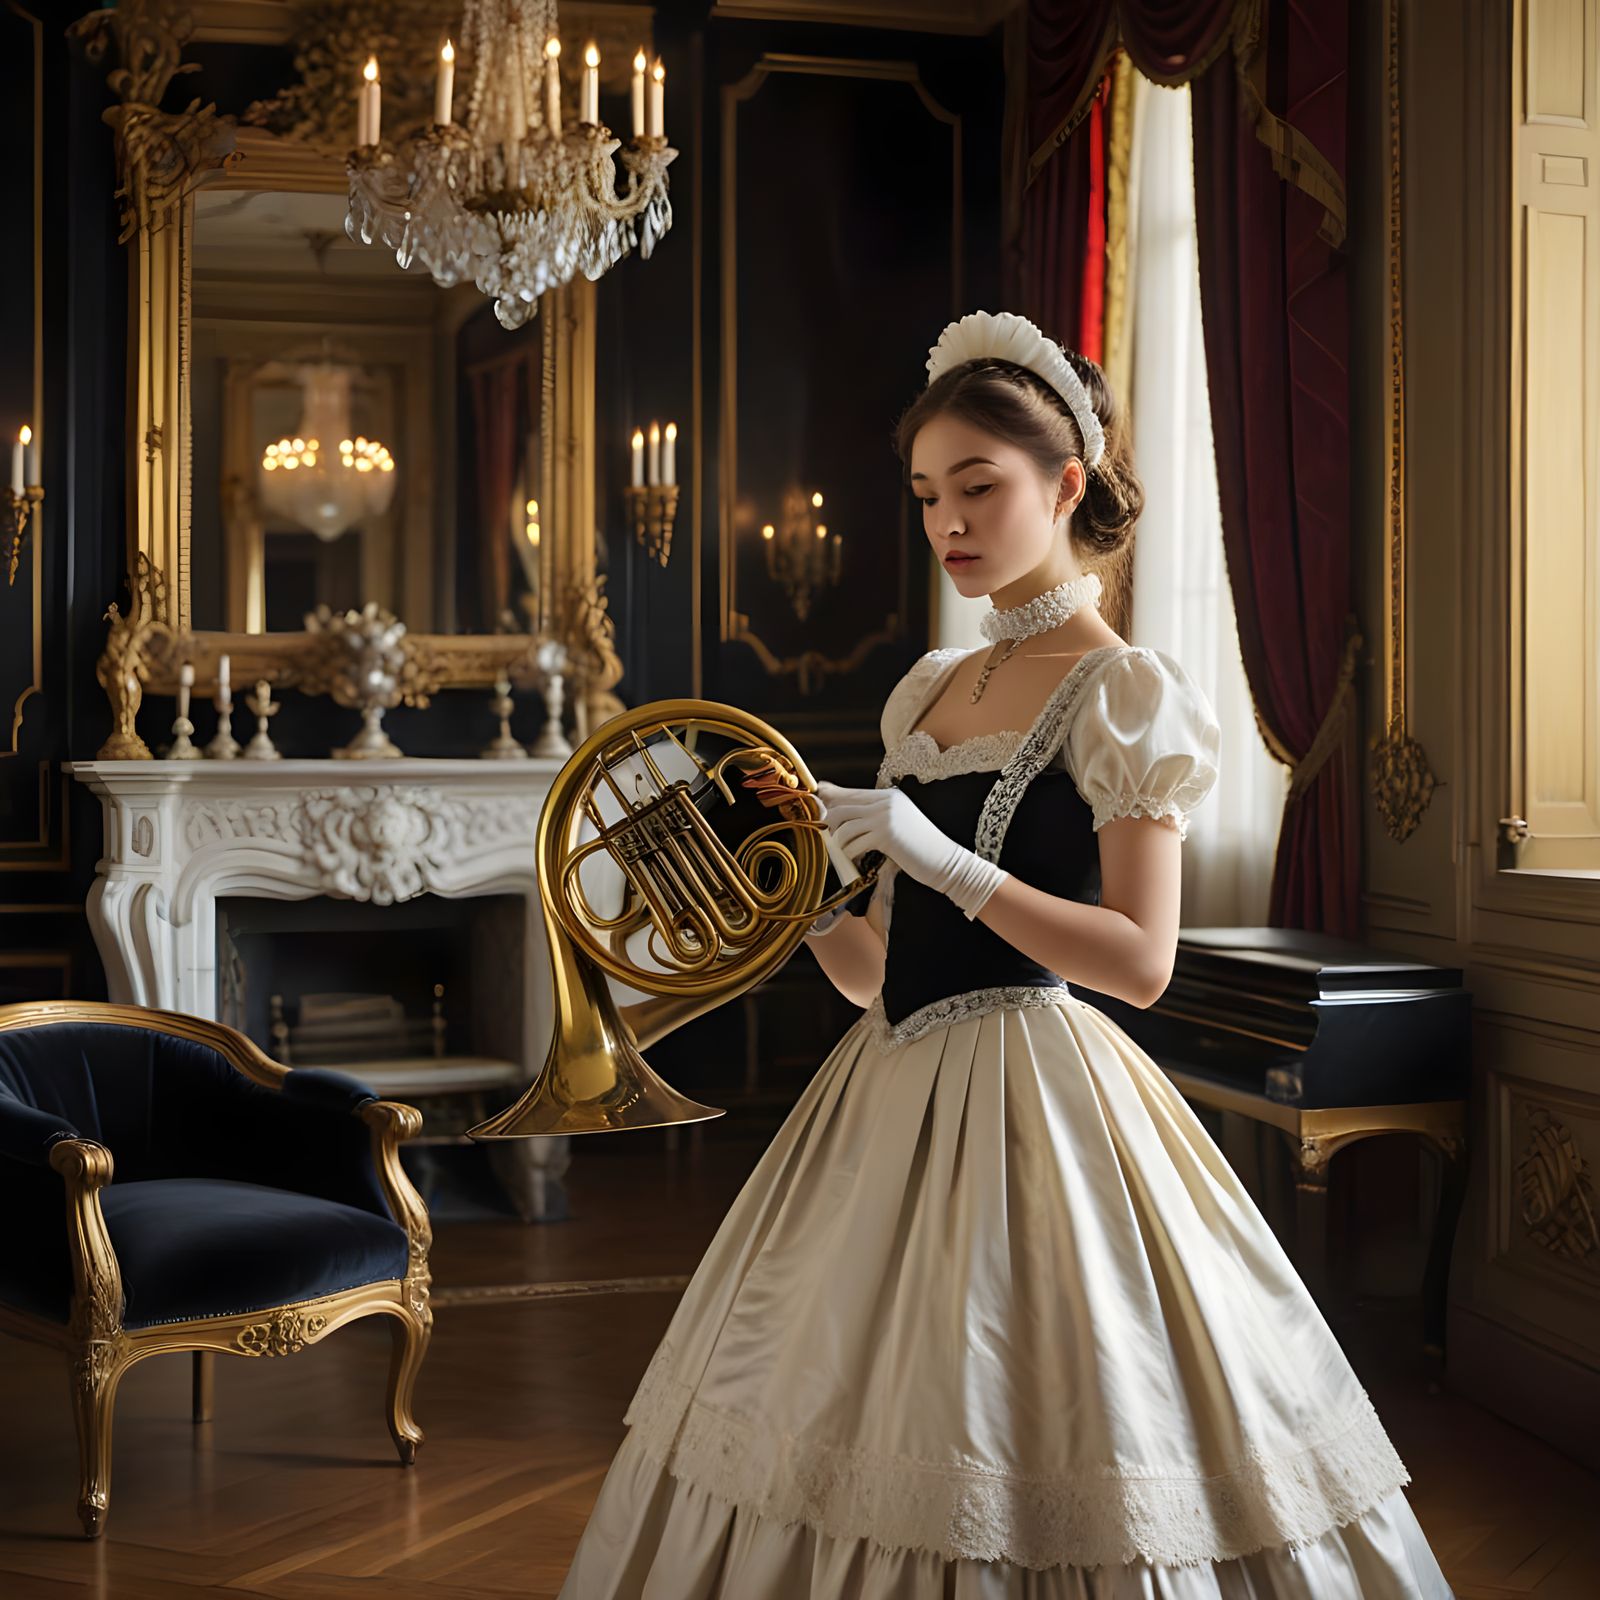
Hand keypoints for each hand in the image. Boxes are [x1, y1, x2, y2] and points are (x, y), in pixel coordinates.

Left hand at [814, 781, 1007, 919]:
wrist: (947, 862)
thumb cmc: (920, 849)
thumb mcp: (897, 826)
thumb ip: (875, 819)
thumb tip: (846, 818)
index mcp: (889, 796)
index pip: (850, 793)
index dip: (830, 801)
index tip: (818, 809)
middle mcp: (886, 802)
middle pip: (842, 806)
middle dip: (829, 824)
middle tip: (827, 840)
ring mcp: (886, 817)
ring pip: (844, 825)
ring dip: (839, 843)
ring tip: (842, 854)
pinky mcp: (886, 835)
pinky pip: (854, 843)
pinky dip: (849, 855)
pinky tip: (854, 863)